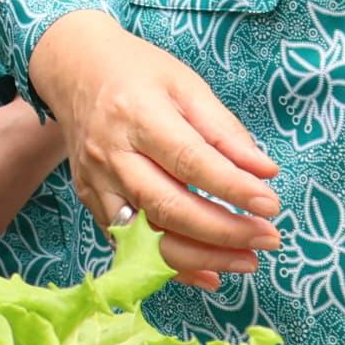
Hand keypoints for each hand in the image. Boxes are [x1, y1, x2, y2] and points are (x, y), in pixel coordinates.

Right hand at [28, 13, 279, 286]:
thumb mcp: (186, 85)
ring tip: (247, 261)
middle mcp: (112, 154)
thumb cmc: (137, 73)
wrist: (73, 72)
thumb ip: (224, 131)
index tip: (270, 204)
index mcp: (137, 114)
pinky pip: (130, 246)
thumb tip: (265, 172)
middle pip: (166, 206)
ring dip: (201, 257)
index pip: (189, 159)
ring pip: (146, 236)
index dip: (231, 187)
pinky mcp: (92, 202)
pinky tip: (209, 272)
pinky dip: (170, 266)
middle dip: (222, 231)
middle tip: (268, 238)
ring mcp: (97, 183)